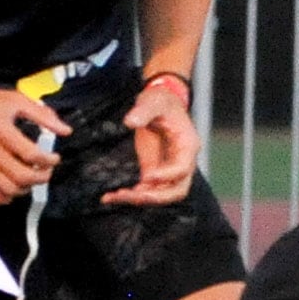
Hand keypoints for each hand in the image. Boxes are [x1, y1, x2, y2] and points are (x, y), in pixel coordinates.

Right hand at [0, 80, 66, 206]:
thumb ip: (43, 115)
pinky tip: (10, 189)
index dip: (49, 161)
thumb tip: (66, 131)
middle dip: (42, 177)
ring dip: (26, 188)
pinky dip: (4, 198)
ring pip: (8, 190)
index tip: (53, 158)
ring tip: (29, 178)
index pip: (33, 155)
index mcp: (1, 131)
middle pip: (23, 177)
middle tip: (45, 171)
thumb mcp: (15, 100)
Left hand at [107, 75, 198, 206]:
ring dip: (140, 199)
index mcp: (187, 145)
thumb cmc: (161, 101)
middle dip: (154, 196)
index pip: (182, 169)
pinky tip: (111, 196)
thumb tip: (130, 122)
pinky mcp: (155, 172)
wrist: (161, 103)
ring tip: (113, 197)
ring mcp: (169, 170)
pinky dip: (131, 195)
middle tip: (130, 195)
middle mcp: (182, 162)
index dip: (166, 175)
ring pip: (161, 194)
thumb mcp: (153, 101)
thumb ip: (143, 111)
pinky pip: (147, 190)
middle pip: (177, 190)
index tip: (146, 177)